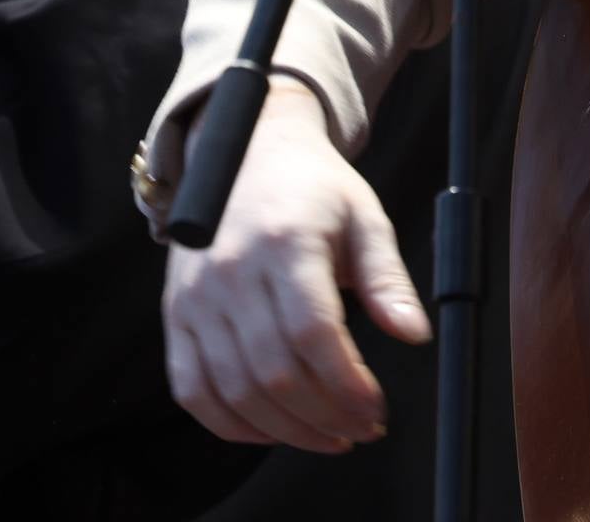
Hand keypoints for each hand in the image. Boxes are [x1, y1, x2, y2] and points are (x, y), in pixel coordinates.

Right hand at [160, 84, 427, 452]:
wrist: (248, 153)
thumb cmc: (312, 188)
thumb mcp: (364, 218)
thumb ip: (388, 278)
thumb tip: (414, 334)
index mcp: (286, 242)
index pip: (313, 333)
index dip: (347, 385)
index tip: (377, 409)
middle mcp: (232, 271)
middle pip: (274, 372)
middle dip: (325, 417)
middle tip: (361, 428)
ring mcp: (196, 297)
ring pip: (235, 390)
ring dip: (287, 430)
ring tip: (329, 436)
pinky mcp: (175, 315)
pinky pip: (193, 390)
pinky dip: (232, 424)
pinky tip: (273, 429)